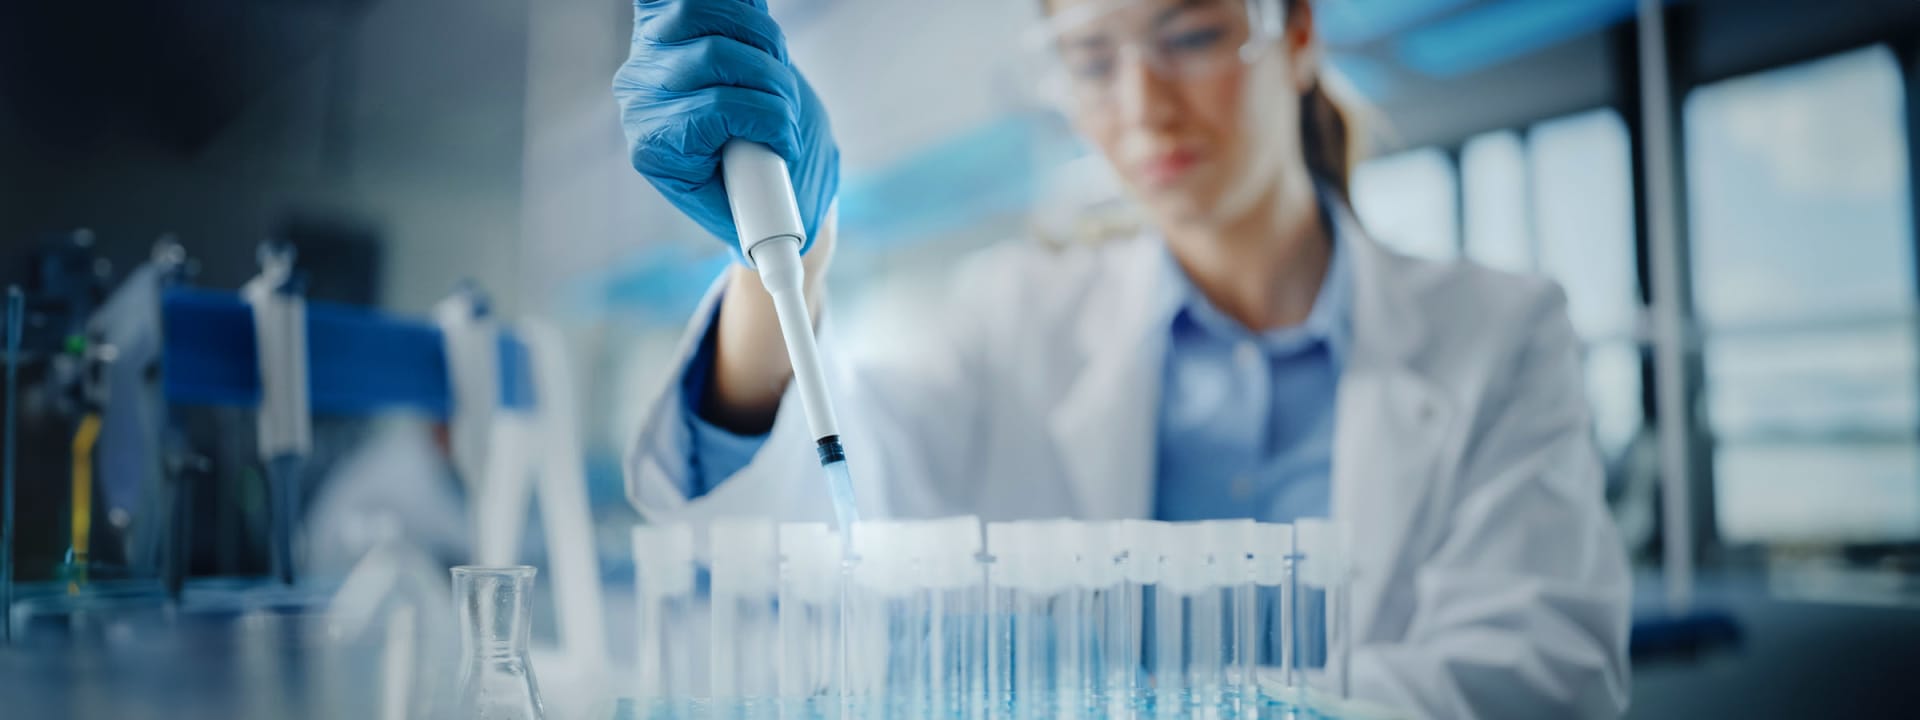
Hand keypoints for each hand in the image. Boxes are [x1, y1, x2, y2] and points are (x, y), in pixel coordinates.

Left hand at [614, 0, 839, 253]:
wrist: (732, 158)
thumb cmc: (753, 190)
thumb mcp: (761, 213)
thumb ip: (769, 214)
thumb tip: (786, 244)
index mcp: (656, 150)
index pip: (711, 111)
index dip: (765, 119)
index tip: (789, 142)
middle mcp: (641, 98)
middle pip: (713, 57)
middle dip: (772, 83)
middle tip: (791, 109)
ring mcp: (648, 53)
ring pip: (704, 16)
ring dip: (762, 39)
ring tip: (778, 68)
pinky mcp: (660, 21)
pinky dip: (740, 6)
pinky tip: (758, 31)